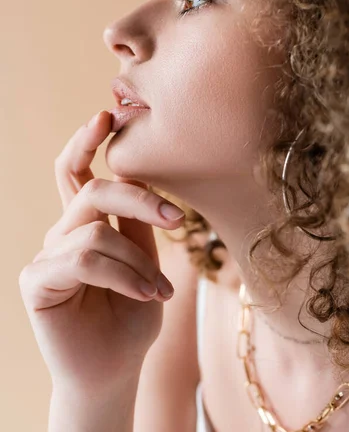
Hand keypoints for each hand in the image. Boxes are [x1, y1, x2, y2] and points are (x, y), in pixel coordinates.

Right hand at [19, 110, 184, 393]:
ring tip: (158, 290)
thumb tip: (144, 180)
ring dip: (138, 262)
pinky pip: (85, 258)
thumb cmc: (132, 315)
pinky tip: (145, 296)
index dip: (86, 141)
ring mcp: (46, 255)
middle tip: (176, 218)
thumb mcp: (145, 261)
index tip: (108, 115)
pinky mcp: (37, 280)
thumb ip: (137, 224)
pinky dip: (124, 276)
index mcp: (85, 223)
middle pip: (93, 189)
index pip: (76, 171)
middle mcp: (62, 233)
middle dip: (138, 197)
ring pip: (96, 229)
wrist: (116, 368)